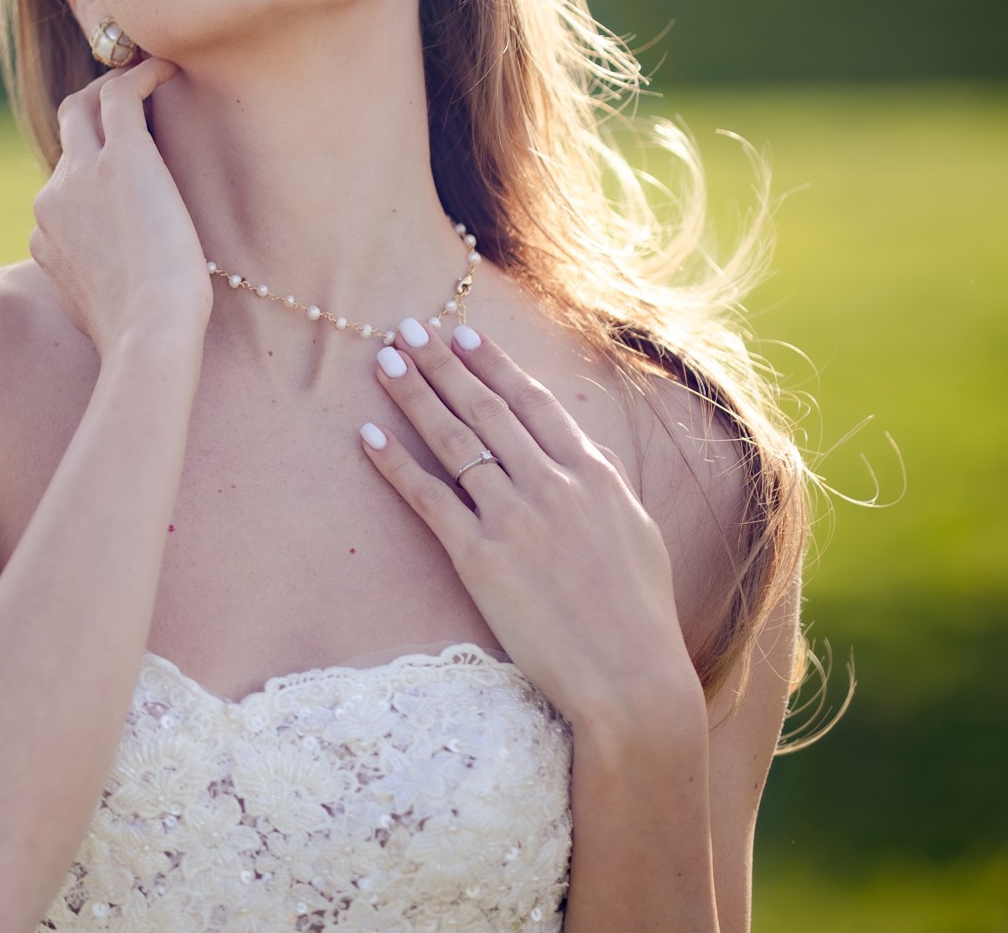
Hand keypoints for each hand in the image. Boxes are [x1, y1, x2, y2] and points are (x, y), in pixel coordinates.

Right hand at [27, 57, 208, 355]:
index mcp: (44, 235)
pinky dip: (142, 74)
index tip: (128, 169)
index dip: (92, 171)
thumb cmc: (137, 336)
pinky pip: (121, 93)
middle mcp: (52, 197)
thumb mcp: (94, 314)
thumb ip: (88, 288)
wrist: (148, 333)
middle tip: (127, 104)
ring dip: (111, 89)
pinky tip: (169, 70)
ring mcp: (81, 173)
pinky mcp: (121, 156)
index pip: (62, 187)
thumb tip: (106, 290)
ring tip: (149, 81)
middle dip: (91, 114)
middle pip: (64, 135)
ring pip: (83, 106)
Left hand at [357, 321, 701, 734]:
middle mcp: (552, 485)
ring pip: (454, 441)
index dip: (493, 364)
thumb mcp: (638, 533)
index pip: (532, 403)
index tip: (462, 333)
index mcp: (593, 475)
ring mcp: (515, 519)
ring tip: (384, 362)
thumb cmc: (639, 614)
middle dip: (443, 364)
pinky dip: (396, 464)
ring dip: (414, 396)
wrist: (631, 679)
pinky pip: (429, 499)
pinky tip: (368, 437)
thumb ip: (606, 486)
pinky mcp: (481, 558)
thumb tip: (586, 453)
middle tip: (407, 328)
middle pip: (485, 409)